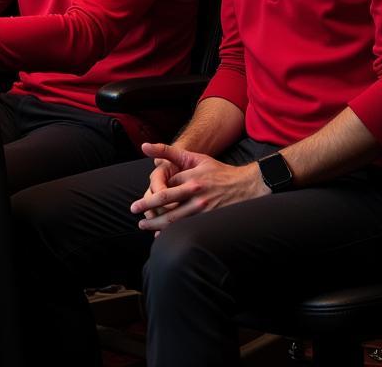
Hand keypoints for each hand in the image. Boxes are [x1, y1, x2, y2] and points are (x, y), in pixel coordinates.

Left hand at [131, 142, 269, 232]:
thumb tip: (144, 146)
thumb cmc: (217, 170)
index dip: (151, 191)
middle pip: (165, 201)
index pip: (165, 185)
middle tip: (133, 209)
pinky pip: (188, 227)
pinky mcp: (211, 219)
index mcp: (191, 177)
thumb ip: (168, 151)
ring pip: (175, 218)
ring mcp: (204, 208)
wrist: (247, 186)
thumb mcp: (194, 157)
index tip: (141, 197)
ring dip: (157, 223)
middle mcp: (197, 193)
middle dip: (146, 206)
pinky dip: (174, 232)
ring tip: (144, 226)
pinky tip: (163, 235)